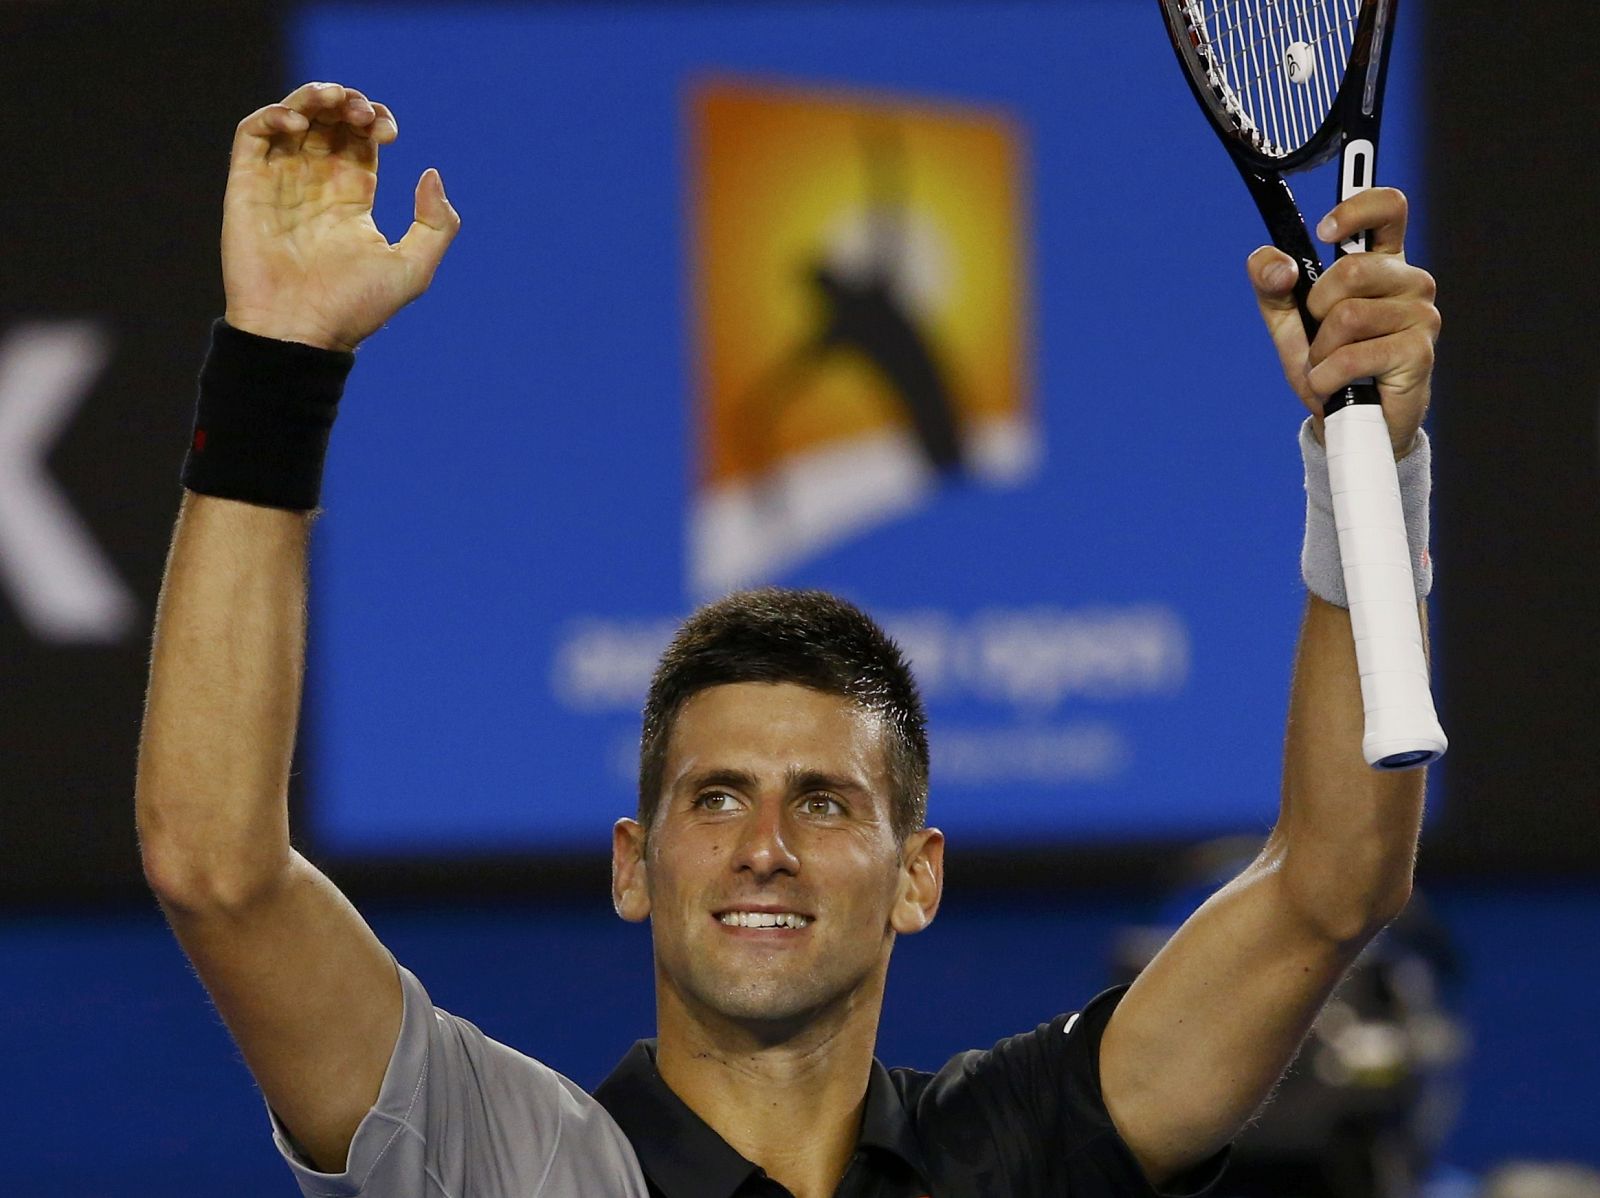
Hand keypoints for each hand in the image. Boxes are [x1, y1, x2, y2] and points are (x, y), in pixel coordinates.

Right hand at [221, 82, 460, 351]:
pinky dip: (273, 115)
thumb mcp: (413, 268)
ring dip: (312, 97)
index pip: (360, 141)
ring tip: (333, 99)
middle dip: (347, 104)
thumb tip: (430, 173)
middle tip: (362, 113)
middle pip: (328, 123)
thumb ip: (436, 224)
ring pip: (291, 119)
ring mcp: (279, 184)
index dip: (374, 121)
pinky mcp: (247, 186)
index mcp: (351, 200)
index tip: (388, 132)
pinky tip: (298, 121)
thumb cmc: (355, 309)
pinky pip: (252, 135)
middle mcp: (314, 186)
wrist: (300, 333)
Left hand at [1247, 187, 1438, 458]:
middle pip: (1350, 270)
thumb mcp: (1288, 320)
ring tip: (1330, 366)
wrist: (1347, 421)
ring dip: (1321, 351)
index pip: (1388, 209)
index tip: (1324, 230)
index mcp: (1382, 263)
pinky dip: (1327, 377)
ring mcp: (1421, 315)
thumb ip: (1271, 284)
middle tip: (1321, 336)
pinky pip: (1352, 357)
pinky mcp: (1420, 352)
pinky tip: (1335, 386)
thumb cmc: (1328, 364)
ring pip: (1347, 316)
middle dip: (1316, 309)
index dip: (1356, 208)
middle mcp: (1410, 281)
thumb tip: (1277, 266)